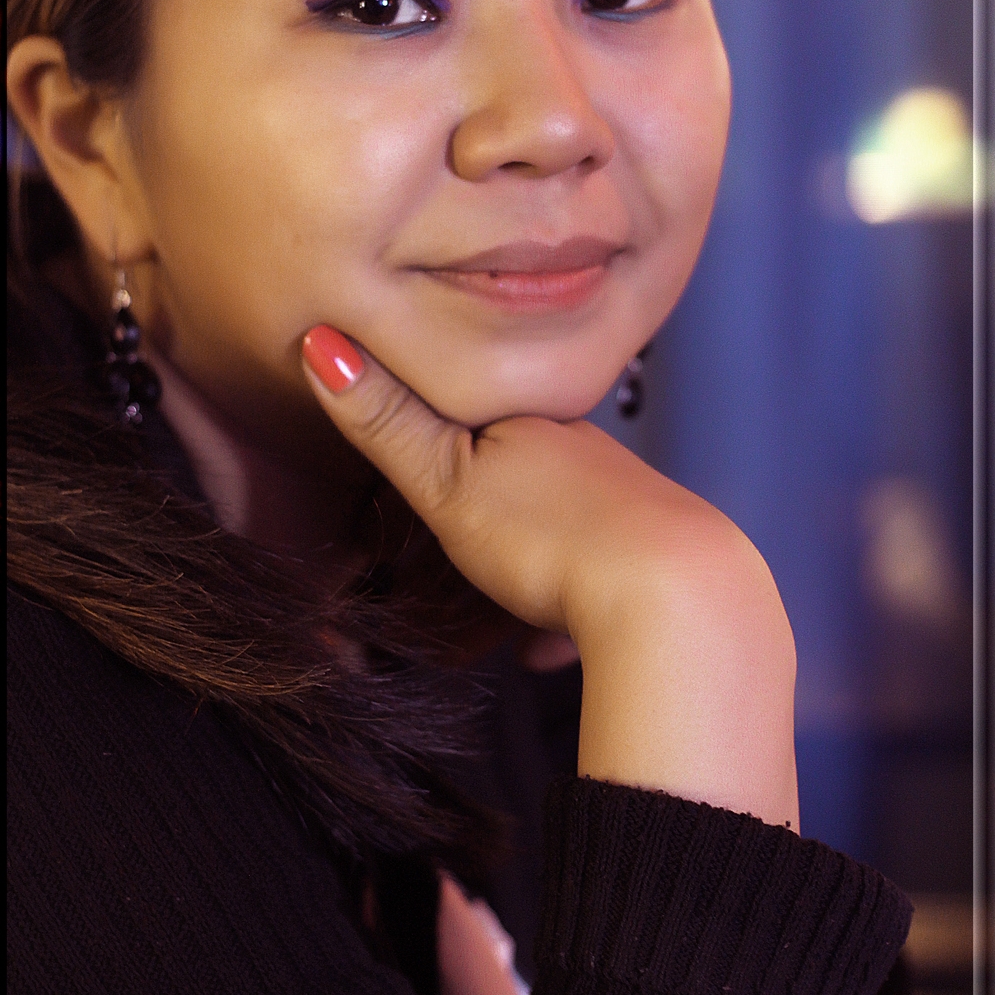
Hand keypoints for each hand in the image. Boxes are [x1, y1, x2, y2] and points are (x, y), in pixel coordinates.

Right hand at [302, 326, 798, 828]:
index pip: (473, 414)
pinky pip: (599, 588)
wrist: (674, 602)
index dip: (436, 444)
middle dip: (485, 510)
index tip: (410, 476)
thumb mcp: (447, 480)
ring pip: (562, 528)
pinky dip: (570, 615)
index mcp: (534, 421)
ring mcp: (628, 505)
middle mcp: (587, 450)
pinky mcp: (657, 565)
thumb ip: (386, 421)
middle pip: (520, 471)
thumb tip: (319, 342)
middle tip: (443, 555)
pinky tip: (547, 652)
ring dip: (528, 566)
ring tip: (492, 615)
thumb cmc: (553, 539)